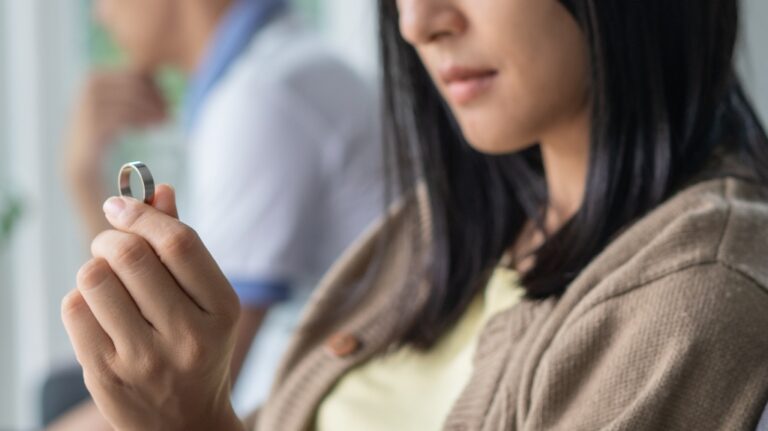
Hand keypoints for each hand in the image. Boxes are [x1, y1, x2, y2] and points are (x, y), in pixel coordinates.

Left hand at [61, 185, 243, 430]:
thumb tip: (160, 190)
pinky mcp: (106, 374)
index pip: (179, 243)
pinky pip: (75, 309)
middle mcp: (189, 336)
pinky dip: (82, 299)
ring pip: (95, 278)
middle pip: (131, 255)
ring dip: (95, 266)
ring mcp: (146, 359)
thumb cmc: (196, 350)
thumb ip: (184, 246)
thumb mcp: (206, 302)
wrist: (185, 424)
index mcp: (222, 311)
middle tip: (111, 244)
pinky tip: (100, 311)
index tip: (121, 203)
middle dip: (111, 237)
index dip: (143, 213)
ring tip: (107, 279)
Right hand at [64, 70, 166, 181]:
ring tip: (164, 121)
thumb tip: (158, 81)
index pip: (133, 75)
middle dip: (155, 100)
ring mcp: (89, 103)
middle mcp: (89, 86)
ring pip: (132, 102)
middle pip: (134, 87)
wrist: (81, 155)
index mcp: (95, 76)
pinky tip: (149, 129)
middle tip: (169, 114)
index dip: (154, 89)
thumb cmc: (105, 128)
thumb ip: (133, 91)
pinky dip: (141, 122)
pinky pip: (126, 117)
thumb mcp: (118, 105)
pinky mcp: (94, 122)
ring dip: (152, 112)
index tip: (167, 103)